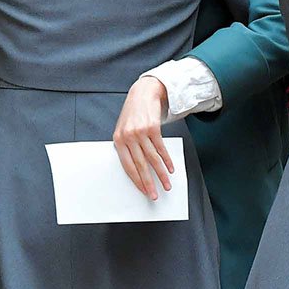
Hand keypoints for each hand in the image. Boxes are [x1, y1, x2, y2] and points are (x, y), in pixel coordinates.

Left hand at [113, 75, 174, 199]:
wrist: (143, 93)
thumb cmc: (133, 113)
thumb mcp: (123, 129)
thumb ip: (126, 146)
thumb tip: (135, 168)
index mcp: (118, 140)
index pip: (127, 167)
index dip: (137, 181)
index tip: (144, 191)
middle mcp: (128, 137)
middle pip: (140, 165)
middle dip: (149, 182)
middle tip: (155, 194)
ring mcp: (140, 132)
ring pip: (152, 159)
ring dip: (161, 174)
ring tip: (167, 184)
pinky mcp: (152, 128)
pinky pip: (160, 148)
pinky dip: (166, 160)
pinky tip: (170, 168)